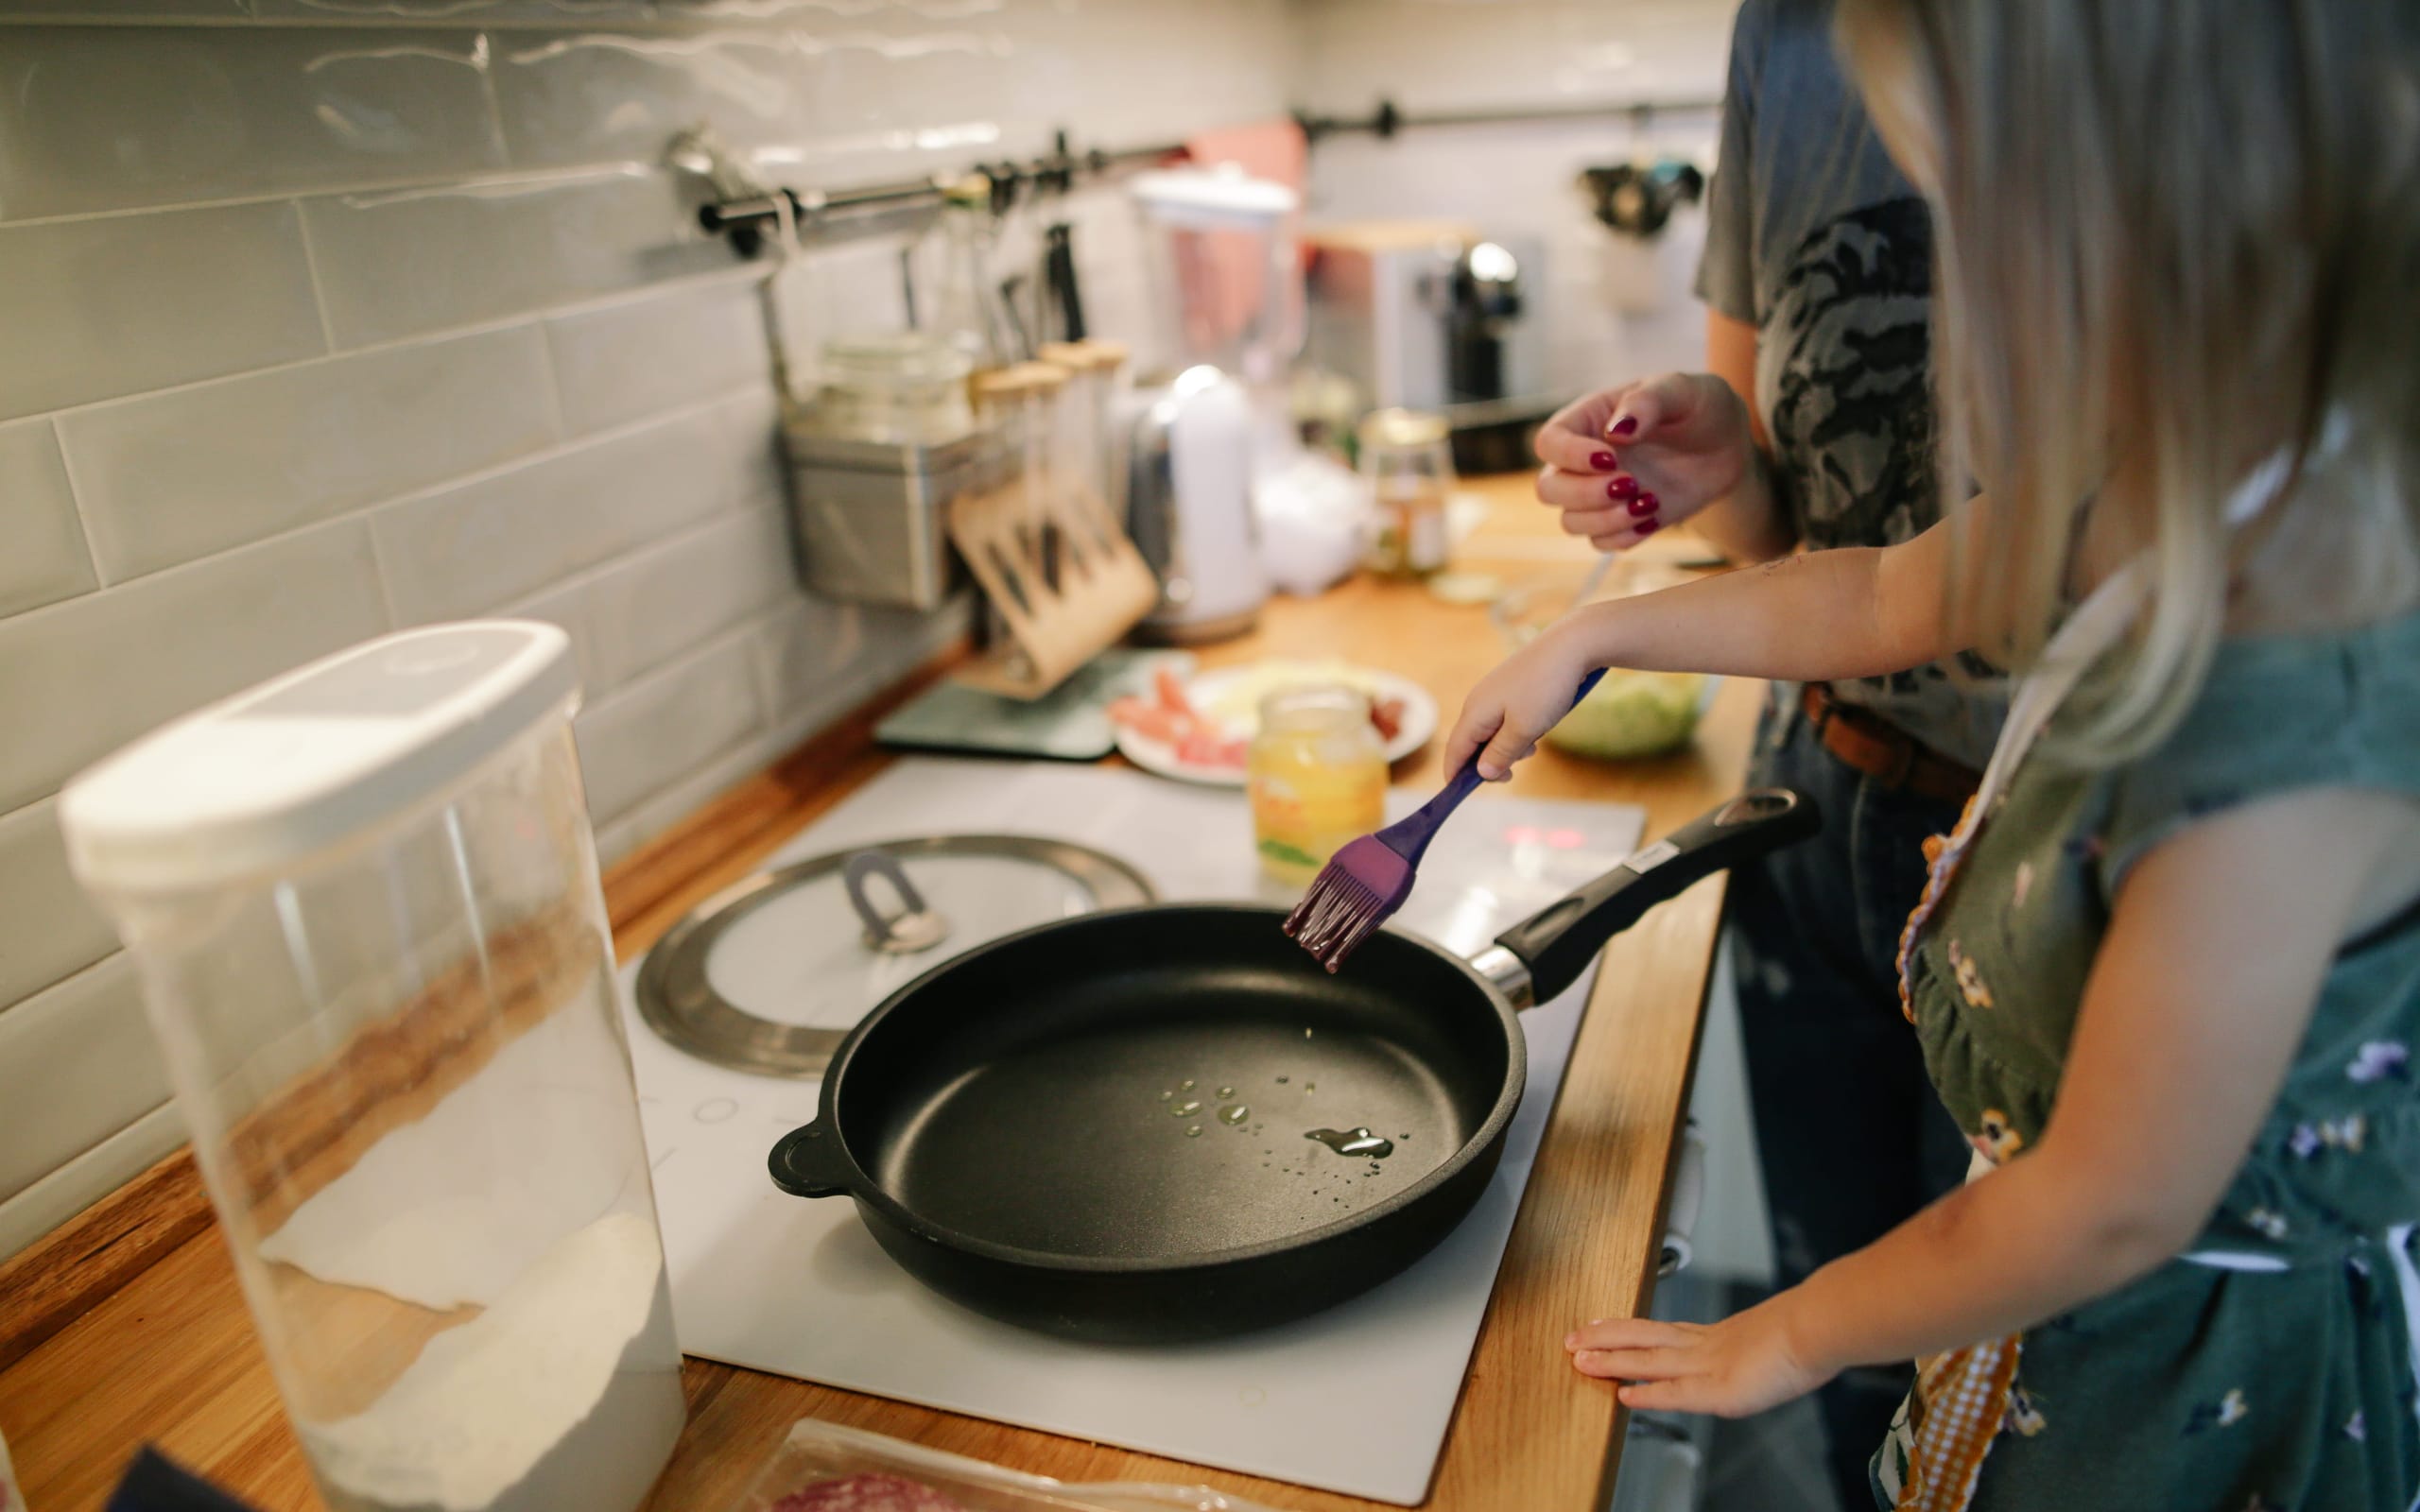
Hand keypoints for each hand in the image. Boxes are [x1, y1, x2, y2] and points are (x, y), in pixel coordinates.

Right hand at [1442, 621, 1597, 780]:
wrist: (1570, 645)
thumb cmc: (1545, 688)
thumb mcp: (1524, 729)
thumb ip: (1500, 754)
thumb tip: (1480, 772)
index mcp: (1474, 713)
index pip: (1454, 751)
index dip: (1455, 776)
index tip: (1460, 796)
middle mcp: (1477, 702)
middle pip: (1471, 743)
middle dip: (1488, 763)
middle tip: (1513, 774)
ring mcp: (1493, 693)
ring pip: (1490, 732)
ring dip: (1507, 748)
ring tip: (1532, 748)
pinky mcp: (1510, 687)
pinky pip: (1503, 719)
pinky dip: (1515, 732)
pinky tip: (1537, 729)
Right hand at [1532, 373, 1757, 549]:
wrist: (1727, 444)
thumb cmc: (1699, 406)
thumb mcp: (1681, 389)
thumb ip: (1647, 402)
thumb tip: (1616, 431)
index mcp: (1588, 420)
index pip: (1550, 442)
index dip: (1569, 455)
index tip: (1611, 458)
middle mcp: (1584, 460)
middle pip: (1549, 489)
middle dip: (1585, 493)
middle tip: (1632, 484)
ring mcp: (1600, 494)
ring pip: (1570, 522)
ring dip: (1606, 520)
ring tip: (1650, 503)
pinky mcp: (1621, 520)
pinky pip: (1601, 543)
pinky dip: (1624, 537)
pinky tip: (1654, 518)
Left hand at [1565, 1301, 1833, 1416]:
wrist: (1819, 1326)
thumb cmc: (1807, 1331)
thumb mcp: (1775, 1337)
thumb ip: (1758, 1347)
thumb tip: (1767, 1350)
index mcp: (1717, 1335)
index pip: (1661, 1331)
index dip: (1628, 1330)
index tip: (1601, 1324)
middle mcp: (1704, 1346)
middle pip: (1643, 1337)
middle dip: (1604, 1339)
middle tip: (1572, 1338)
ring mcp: (1709, 1366)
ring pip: (1648, 1359)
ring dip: (1611, 1361)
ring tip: (1580, 1360)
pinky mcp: (1720, 1390)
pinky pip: (1675, 1393)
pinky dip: (1647, 1393)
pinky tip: (1623, 1395)